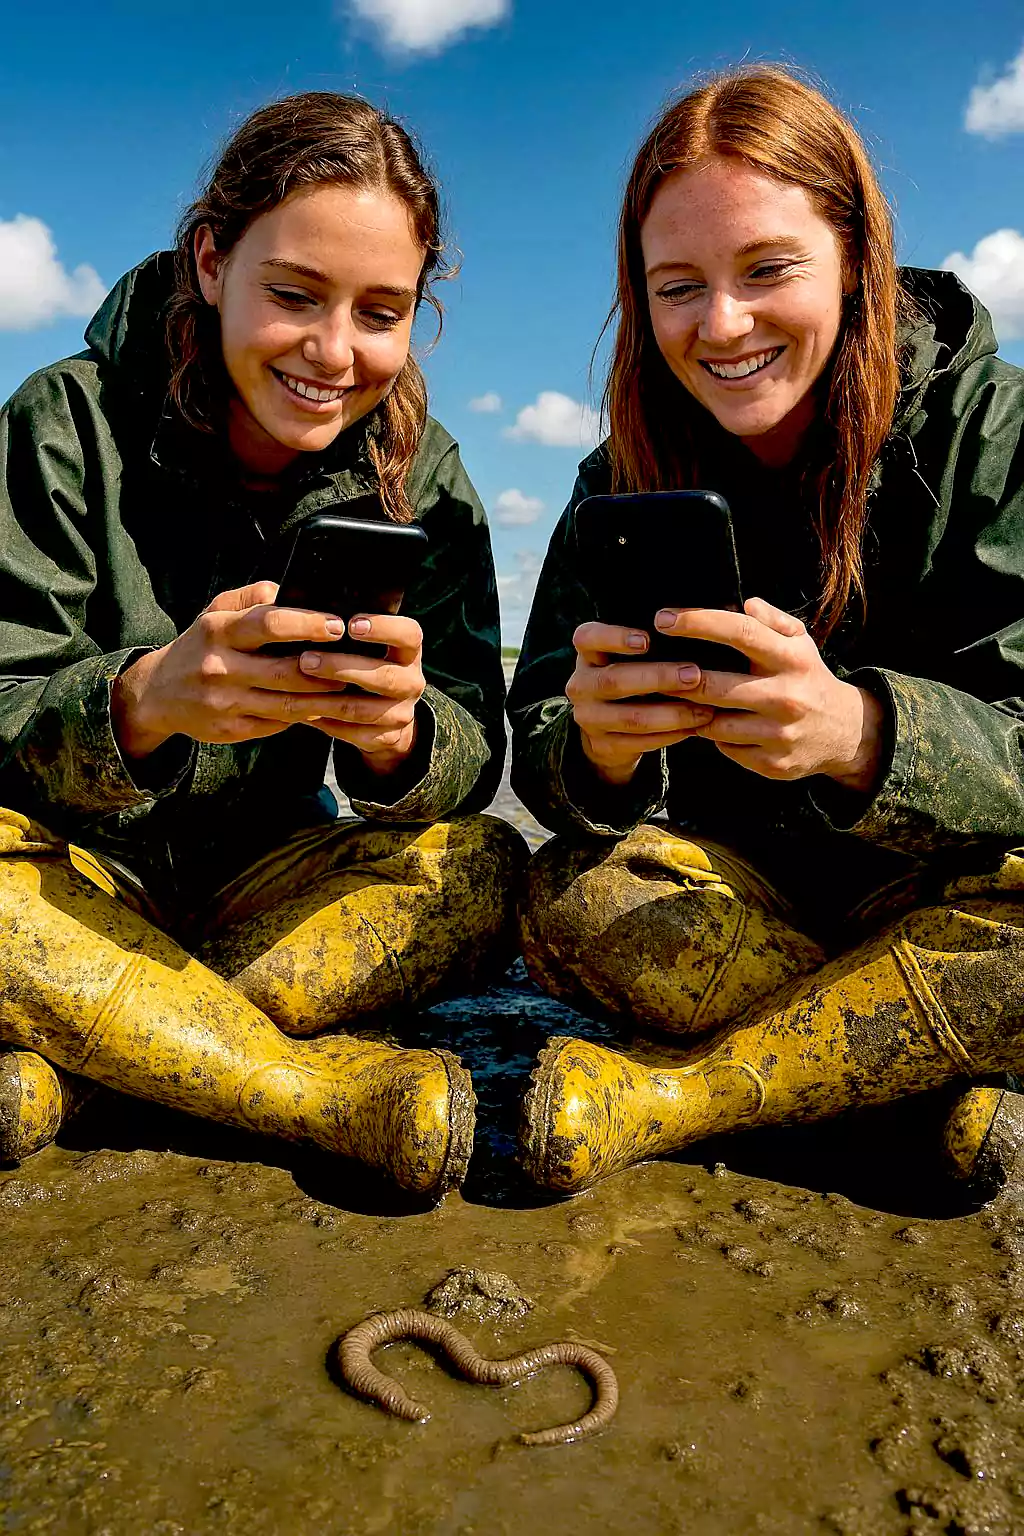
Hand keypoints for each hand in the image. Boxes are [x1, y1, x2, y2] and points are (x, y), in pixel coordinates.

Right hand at [111, 581, 356, 757]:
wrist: (157, 694)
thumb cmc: (200, 646)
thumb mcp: (215, 612)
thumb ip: (251, 597)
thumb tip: (289, 589)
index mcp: (218, 631)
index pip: (269, 624)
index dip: (308, 624)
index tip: (337, 625)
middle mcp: (219, 668)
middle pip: (286, 670)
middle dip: (326, 667)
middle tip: (355, 660)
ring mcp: (224, 703)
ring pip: (288, 704)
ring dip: (323, 697)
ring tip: (347, 685)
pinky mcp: (230, 731)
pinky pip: (277, 724)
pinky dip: (303, 716)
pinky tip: (322, 707)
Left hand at [296, 613, 424, 775]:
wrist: (385, 717)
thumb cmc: (364, 666)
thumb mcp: (367, 647)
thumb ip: (344, 630)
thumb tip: (298, 606)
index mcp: (409, 652)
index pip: (409, 635)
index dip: (384, 628)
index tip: (351, 624)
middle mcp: (412, 682)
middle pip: (385, 677)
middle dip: (341, 668)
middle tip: (305, 660)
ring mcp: (402, 713)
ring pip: (364, 709)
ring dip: (327, 699)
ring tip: (298, 689)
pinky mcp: (388, 737)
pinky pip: (355, 734)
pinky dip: (327, 723)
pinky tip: (304, 713)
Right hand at [566, 621, 715, 786]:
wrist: (610, 729)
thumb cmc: (635, 676)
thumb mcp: (632, 656)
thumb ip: (657, 640)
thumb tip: (708, 617)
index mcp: (587, 653)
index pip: (587, 638)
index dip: (614, 637)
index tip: (647, 640)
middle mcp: (580, 684)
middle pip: (614, 680)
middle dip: (658, 677)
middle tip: (694, 674)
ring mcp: (588, 717)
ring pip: (630, 717)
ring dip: (672, 714)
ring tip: (705, 709)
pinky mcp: (601, 745)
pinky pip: (638, 743)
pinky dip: (669, 736)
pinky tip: (693, 728)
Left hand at [654, 597, 883, 789]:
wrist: (845, 732)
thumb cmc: (808, 678)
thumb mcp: (800, 644)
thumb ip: (772, 620)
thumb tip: (746, 603)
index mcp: (792, 659)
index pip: (740, 632)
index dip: (698, 623)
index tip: (664, 619)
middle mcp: (787, 696)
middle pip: (714, 686)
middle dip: (677, 678)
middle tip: (656, 670)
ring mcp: (780, 733)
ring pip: (713, 723)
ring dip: (693, 712)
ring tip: (685, 700)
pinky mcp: (773, 763)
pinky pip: (725, 748)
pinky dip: (715, 737)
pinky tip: (717, 726)